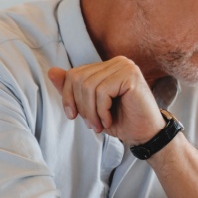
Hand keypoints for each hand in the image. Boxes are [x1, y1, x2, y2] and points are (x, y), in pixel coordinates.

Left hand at [47, 56, 162, 145]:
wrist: (145, 135)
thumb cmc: (121, 121)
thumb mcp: (90, 106)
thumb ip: (73, 89)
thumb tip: (51, 71)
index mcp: (108, 66)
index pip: (74, 74)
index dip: (68, 97)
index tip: (74, 116)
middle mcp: (117, 62)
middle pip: (79, 78)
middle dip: (80, 106)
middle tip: (92, 124)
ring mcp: (125, 66)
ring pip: (89, 86)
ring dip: (91, 112)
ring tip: (100, 125)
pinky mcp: (130, 75)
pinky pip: (102, 91)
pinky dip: (101, 111)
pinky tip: (109, 120)